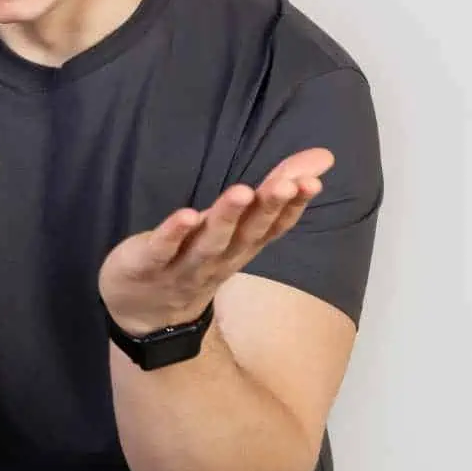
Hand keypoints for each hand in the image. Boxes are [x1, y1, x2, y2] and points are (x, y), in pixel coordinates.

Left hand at [98, 148, 333, 335]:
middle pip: (248, 233)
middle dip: (269, 208)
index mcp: (241, 246)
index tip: (312, 181)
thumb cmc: (198, 258)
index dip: (293, 205)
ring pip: (210, 241)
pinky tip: (186, 214)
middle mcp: (220, 258)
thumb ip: (272, 191)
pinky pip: (164, 248)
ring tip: (242, 191)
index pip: (273, 226)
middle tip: (289, 184)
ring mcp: (185, 265)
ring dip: (227, 217)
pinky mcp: (149, 264)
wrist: (147, 314)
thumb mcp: (235, 224)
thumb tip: (323, 156)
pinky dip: (175, 233)